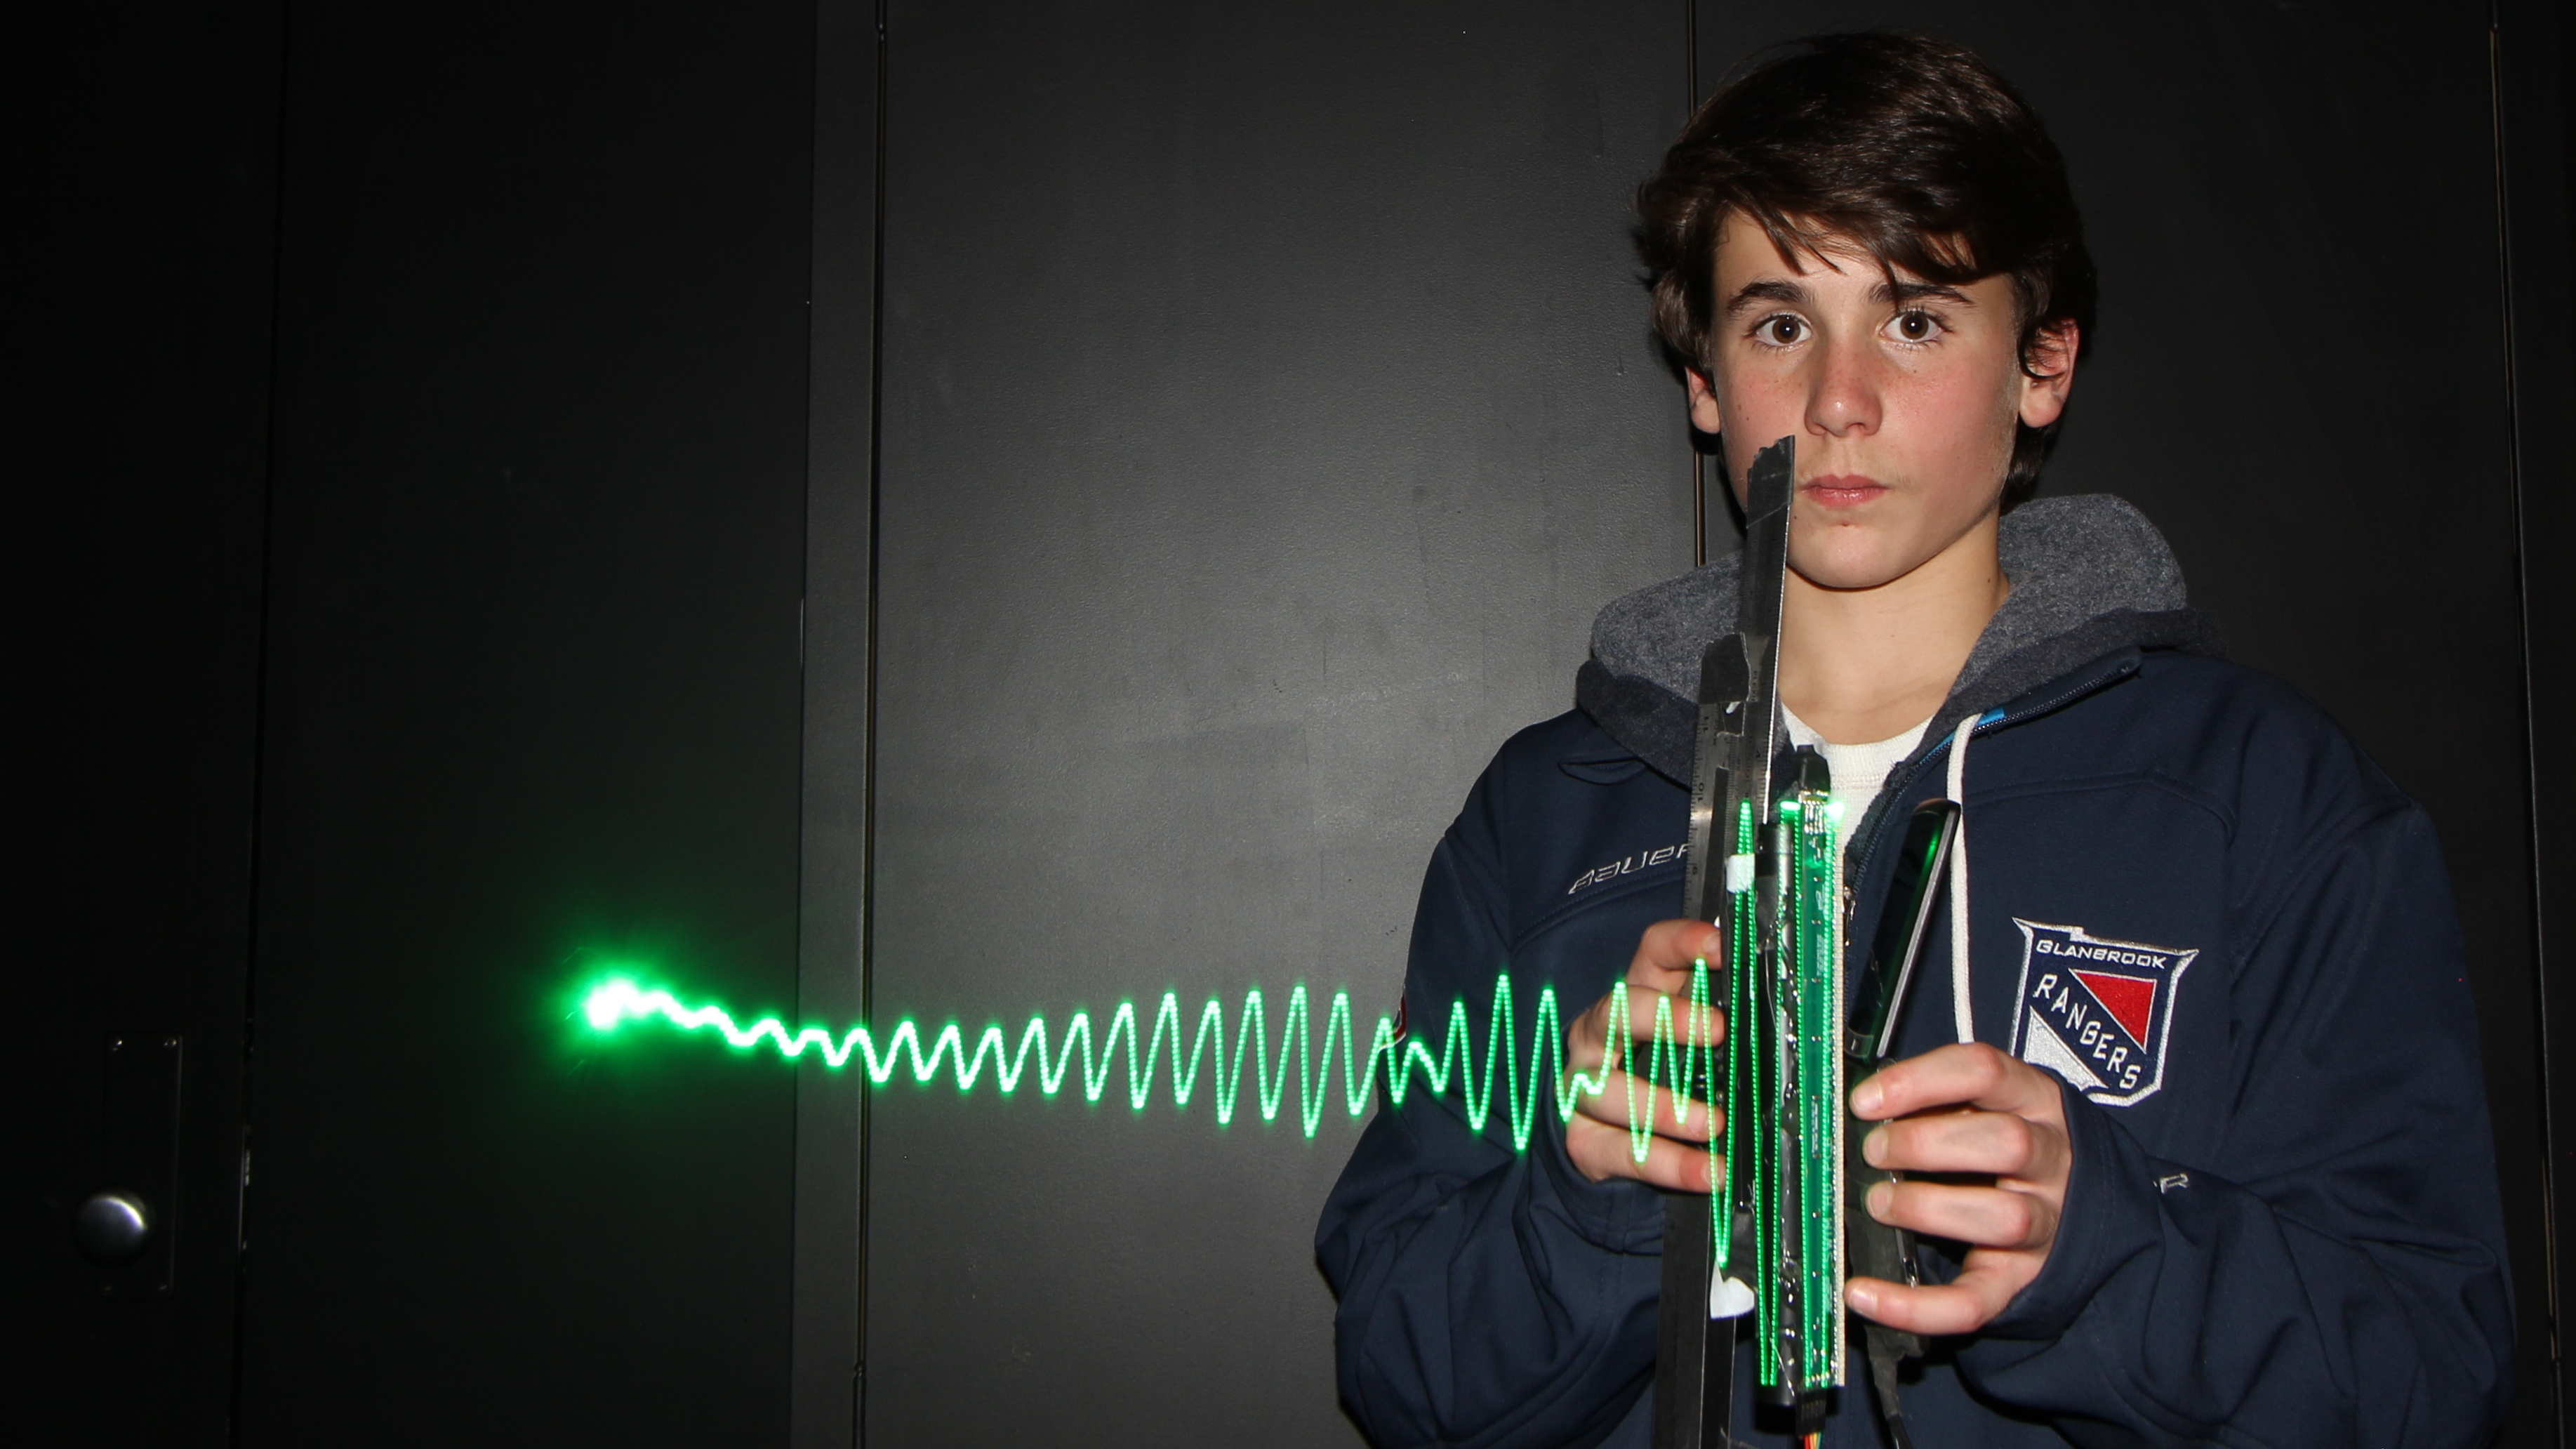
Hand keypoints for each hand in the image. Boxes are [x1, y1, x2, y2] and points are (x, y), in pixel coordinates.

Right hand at [1563, 919, 1725, 1190]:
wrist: (1606, 1138)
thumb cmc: (1662, 1077)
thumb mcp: (1691, 1040)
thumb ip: (1725, 1023)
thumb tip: (1784, 1018)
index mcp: (1635, 997)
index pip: (1651, 954)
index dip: (1683, 944)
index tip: (1723, 946)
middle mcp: (1599, 1036)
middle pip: (1619, 1011)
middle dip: (1667, 1017)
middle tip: (1717, 1030)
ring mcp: (1583, 1087)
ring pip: (1610, 1089)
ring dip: (1665, 1107)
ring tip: (1714, 1124)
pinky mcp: (1583, 1139)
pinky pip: (1621, 1152)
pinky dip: (1668, 1165)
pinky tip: (1709, 1173)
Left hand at [1843, 1042, 2070, 1334]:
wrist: (2072, 1206)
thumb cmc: (2004, 1143)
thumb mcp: (1984, 1103)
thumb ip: (1935, 1101)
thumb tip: (1860, 1112)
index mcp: (2033, 1101)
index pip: (1985, 1072)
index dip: (1920, 1082)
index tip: (1866, 1101)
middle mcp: (2049, 1160)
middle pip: (2008, 1143)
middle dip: (1926, 1144)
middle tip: (1874, 1151)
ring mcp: (2043, 1224)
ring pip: (2005, 1218)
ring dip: (1927, 1208)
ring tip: (1880, 1203)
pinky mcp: (2017, 1280)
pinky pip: (1974, 1302)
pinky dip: (1913, 1305)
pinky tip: (1865, 1294)